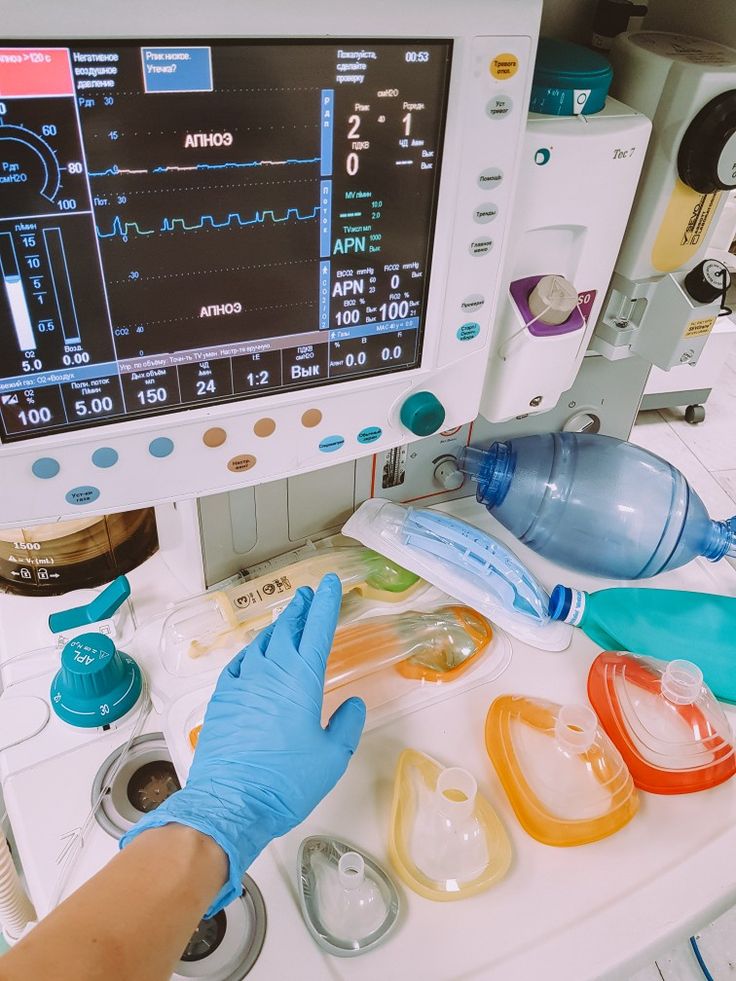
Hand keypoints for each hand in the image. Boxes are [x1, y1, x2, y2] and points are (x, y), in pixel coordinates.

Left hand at [121, 574, 365, 914]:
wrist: (230, 802)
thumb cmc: (287, 781)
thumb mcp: (332, 757)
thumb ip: (347, 725)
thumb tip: (353, 704)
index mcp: (301, 679)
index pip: (318, 629)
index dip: (327, 604)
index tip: (332, 583)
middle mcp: (270, 671)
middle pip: (288, 629)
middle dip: (301, 609)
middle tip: (308, 594)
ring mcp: (242, 683)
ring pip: (262, 644)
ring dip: (277, 628)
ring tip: (286, 619)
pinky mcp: (222, 699)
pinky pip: (240, 663)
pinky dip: (252, 651)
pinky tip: (255, 653)